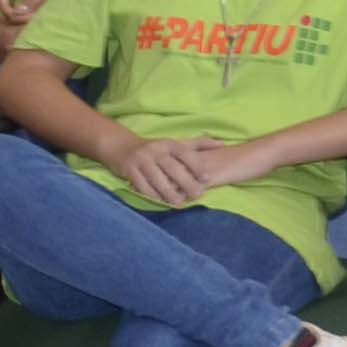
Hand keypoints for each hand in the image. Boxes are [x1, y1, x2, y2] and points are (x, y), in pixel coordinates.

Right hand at [109, 132, 231, 205]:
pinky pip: (142, 186)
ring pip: (157, 179)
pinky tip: (161, 202)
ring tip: (180, 204)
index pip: (184, 153)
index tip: (207, 178)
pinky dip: (152, 195)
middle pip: (172, 168)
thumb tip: (223, 143)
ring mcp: (141, 160)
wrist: (123, 147)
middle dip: (186, 183)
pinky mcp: (129, 171)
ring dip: (169, 193)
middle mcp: (155, 150)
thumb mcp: (176, 143)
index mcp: (169, 143)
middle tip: (197, 195)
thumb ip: (199, 144)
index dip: (196, 165)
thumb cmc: (157, 149)